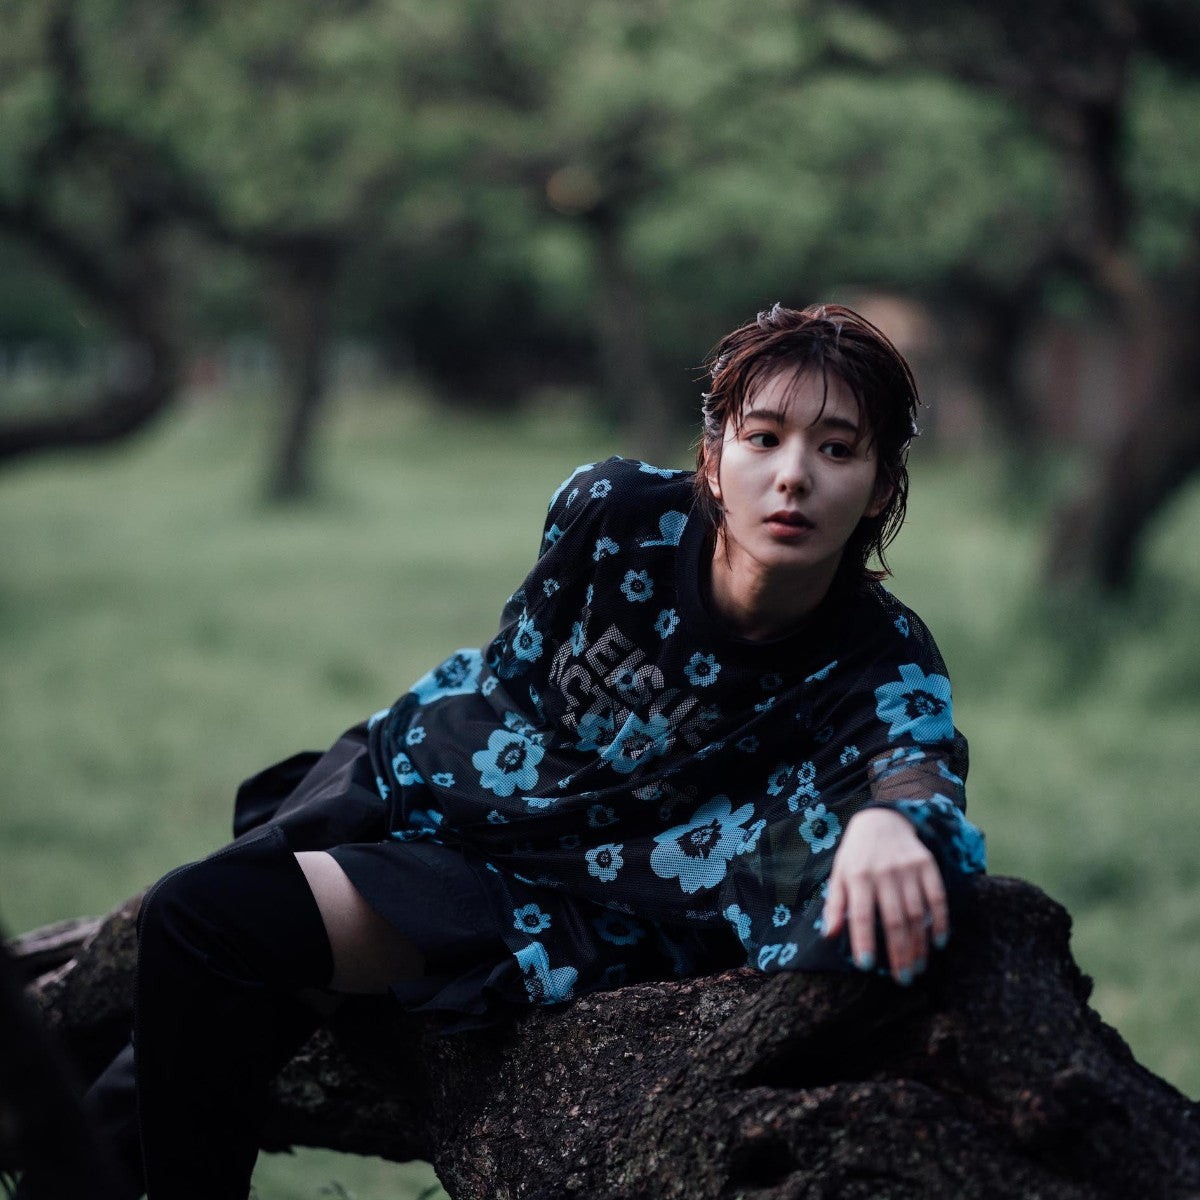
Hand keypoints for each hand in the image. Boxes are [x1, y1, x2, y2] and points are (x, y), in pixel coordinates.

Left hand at [822, 807, 947, 984]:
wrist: (882, 819)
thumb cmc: (857, 854)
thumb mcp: (839, 874)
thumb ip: (834, 904)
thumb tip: (829, 935)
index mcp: (858, 876)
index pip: (861, 915)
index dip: (864, 940)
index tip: (867, 966)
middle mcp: (883, 873)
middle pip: (893, 920)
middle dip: (899, 953)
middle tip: (903, 979)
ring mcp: (908, 869)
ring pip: (917, 914)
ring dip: (920, 944)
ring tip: (919, 967)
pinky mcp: (927, 865)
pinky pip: (937, 898)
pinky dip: (941, 921)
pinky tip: (939, 942)